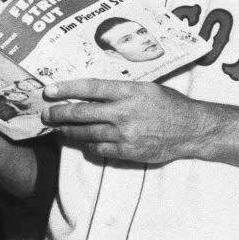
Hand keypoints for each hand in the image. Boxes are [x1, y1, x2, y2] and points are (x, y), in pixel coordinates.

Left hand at [41, 79, 207, 163]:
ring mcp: (124, 134)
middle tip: (46, 113)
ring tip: (58, 128)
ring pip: (85, 133)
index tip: (48, 90)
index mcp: (129, 91)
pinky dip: (86, 145)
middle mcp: (124, 112)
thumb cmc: (169, 104)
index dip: (65, 89)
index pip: (89, 87)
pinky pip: (98, 149)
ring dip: (68, 130)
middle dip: (58, 113)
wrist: (192, 129)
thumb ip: (120, 89)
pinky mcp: (127, 152)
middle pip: (81, 112)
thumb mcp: (146, 87)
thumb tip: (91, 90)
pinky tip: (80, 141)